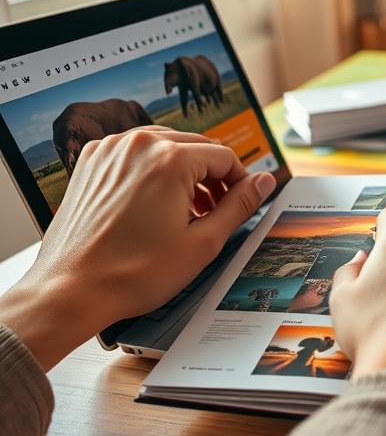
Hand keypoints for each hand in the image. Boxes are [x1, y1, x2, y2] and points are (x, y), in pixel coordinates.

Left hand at [0, 127, 275, 369]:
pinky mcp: (92, 161)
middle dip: (212, 176)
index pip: (224, 156)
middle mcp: (139, 144)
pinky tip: (154, 204)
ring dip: (185, 171)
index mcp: (169, 159)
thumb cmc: (132, 273)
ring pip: (167, 146)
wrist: (69, 291)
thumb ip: (239, 205)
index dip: (240, 181)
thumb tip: (265, 182)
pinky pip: (136, 152)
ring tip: (186, 210)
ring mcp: (111, 150)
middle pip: (196, 146)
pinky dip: (153, 170)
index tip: (240, 203)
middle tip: (216, 211)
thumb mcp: (202, 243)